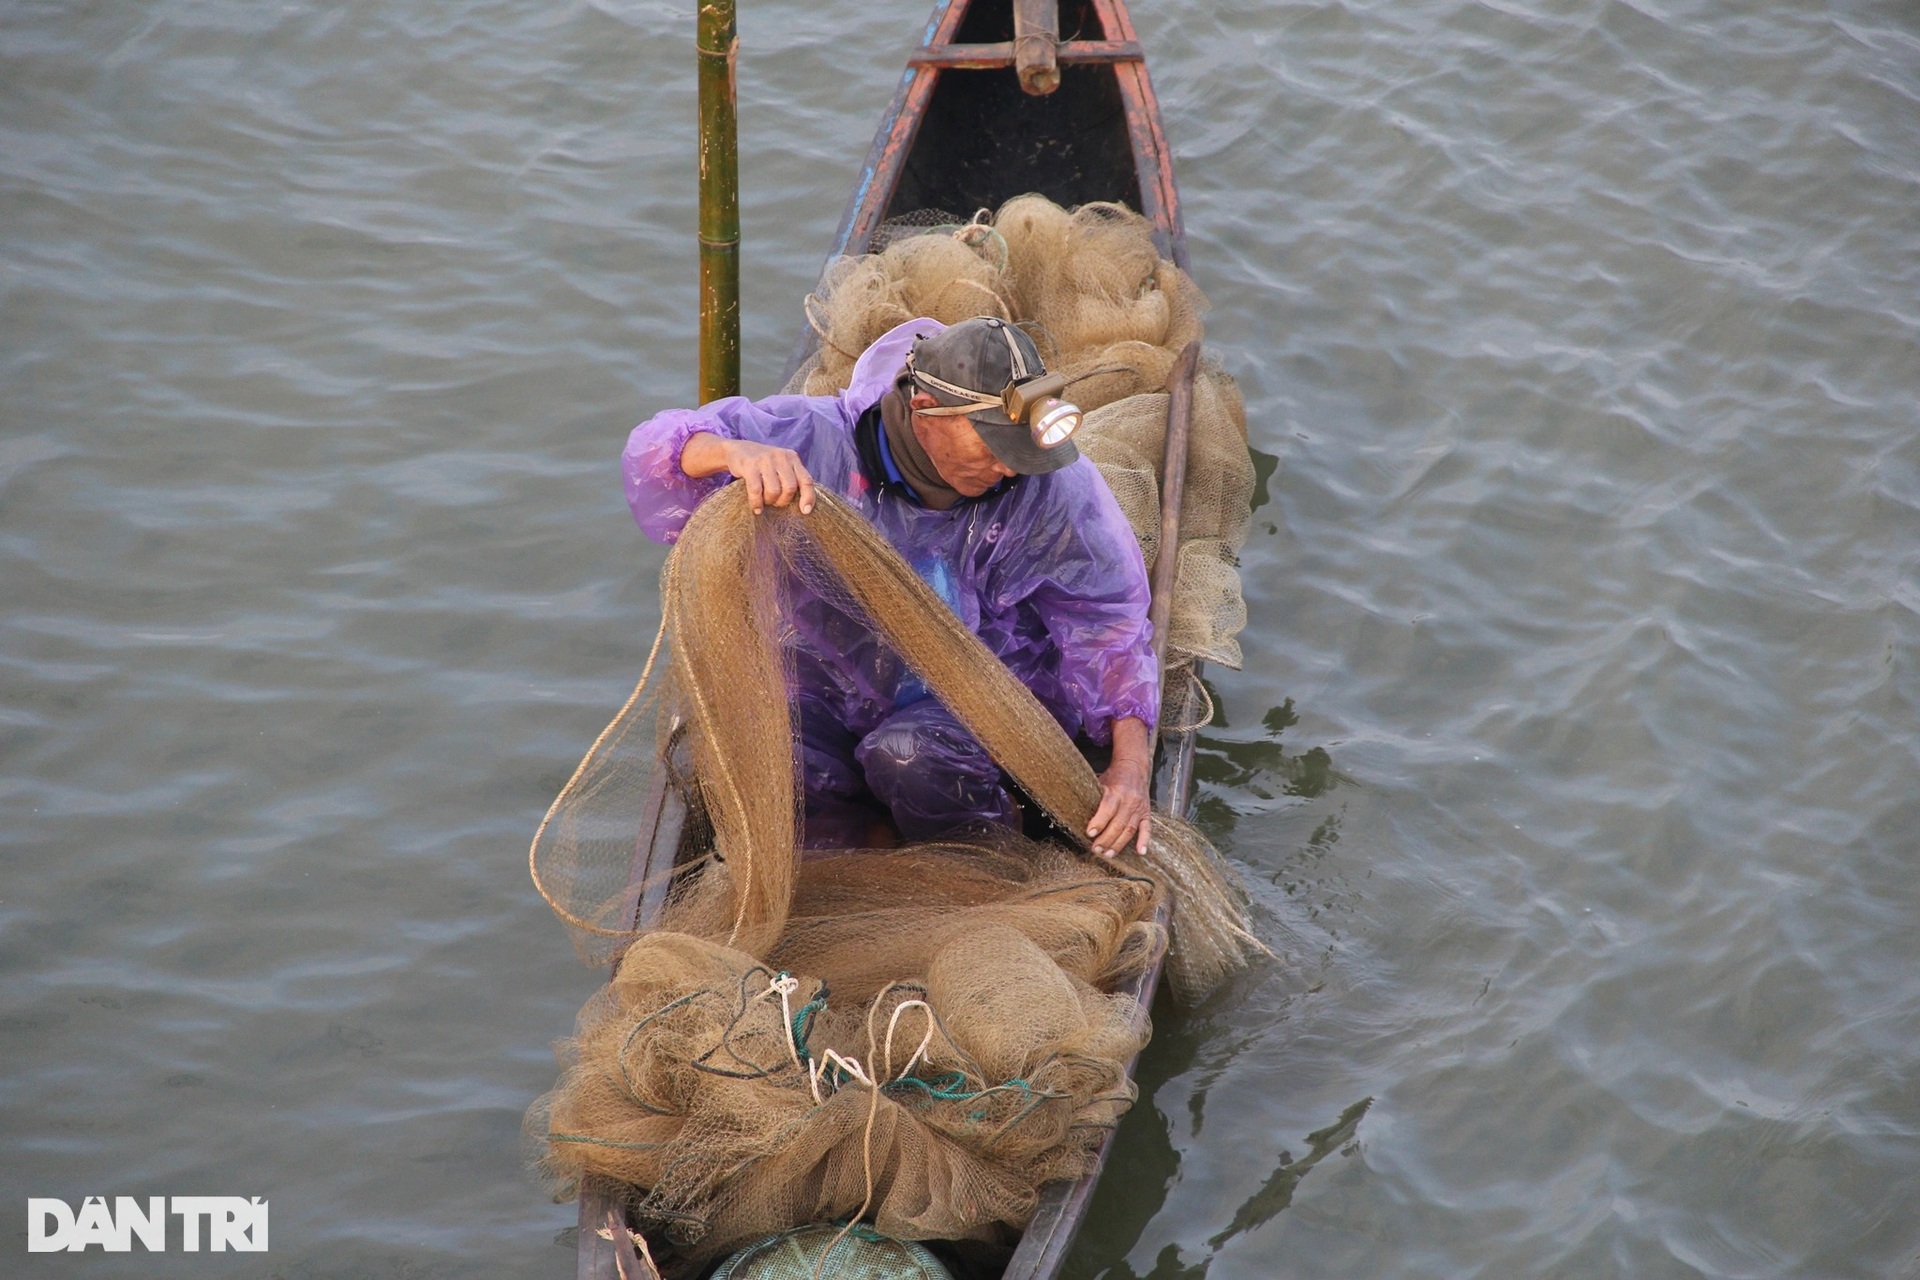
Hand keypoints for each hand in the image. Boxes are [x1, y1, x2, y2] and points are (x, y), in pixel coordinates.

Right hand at [681, 433, 815, 514]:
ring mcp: (765, 460)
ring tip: (764, 501)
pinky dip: (756, 503)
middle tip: (775, 502)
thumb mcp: (781, 465)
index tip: (805, 511)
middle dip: (783, 501)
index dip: (808, 497)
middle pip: (790, 488)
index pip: (806, 480)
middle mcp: (781, 456)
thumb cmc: (763, 464)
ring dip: (769, 501)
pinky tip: (756, 508)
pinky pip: (756, 490)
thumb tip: (804, 505)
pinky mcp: (749, 465)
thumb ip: (792, 478)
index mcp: (792, 458)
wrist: (737, 450)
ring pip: (774, 490)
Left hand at [1088, 755, 1150, 857]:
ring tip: (1108, 854)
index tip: (1089, 833)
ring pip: (1130, 830)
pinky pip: (1147, 828)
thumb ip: (1093, 798)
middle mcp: (1129, 801)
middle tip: (1096, 849)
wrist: (1134, 767)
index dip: (1099, 823)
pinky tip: (1141, 852)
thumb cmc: (1113, 777)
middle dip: (1106, 839)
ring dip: (1119, 844)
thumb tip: (1075, 813)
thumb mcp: (1100, 782)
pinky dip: (1144, 841)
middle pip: (1118, 824)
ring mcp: (1139, 808)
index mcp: (1116, 792)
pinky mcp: (1146, 813)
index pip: (1107, 809)